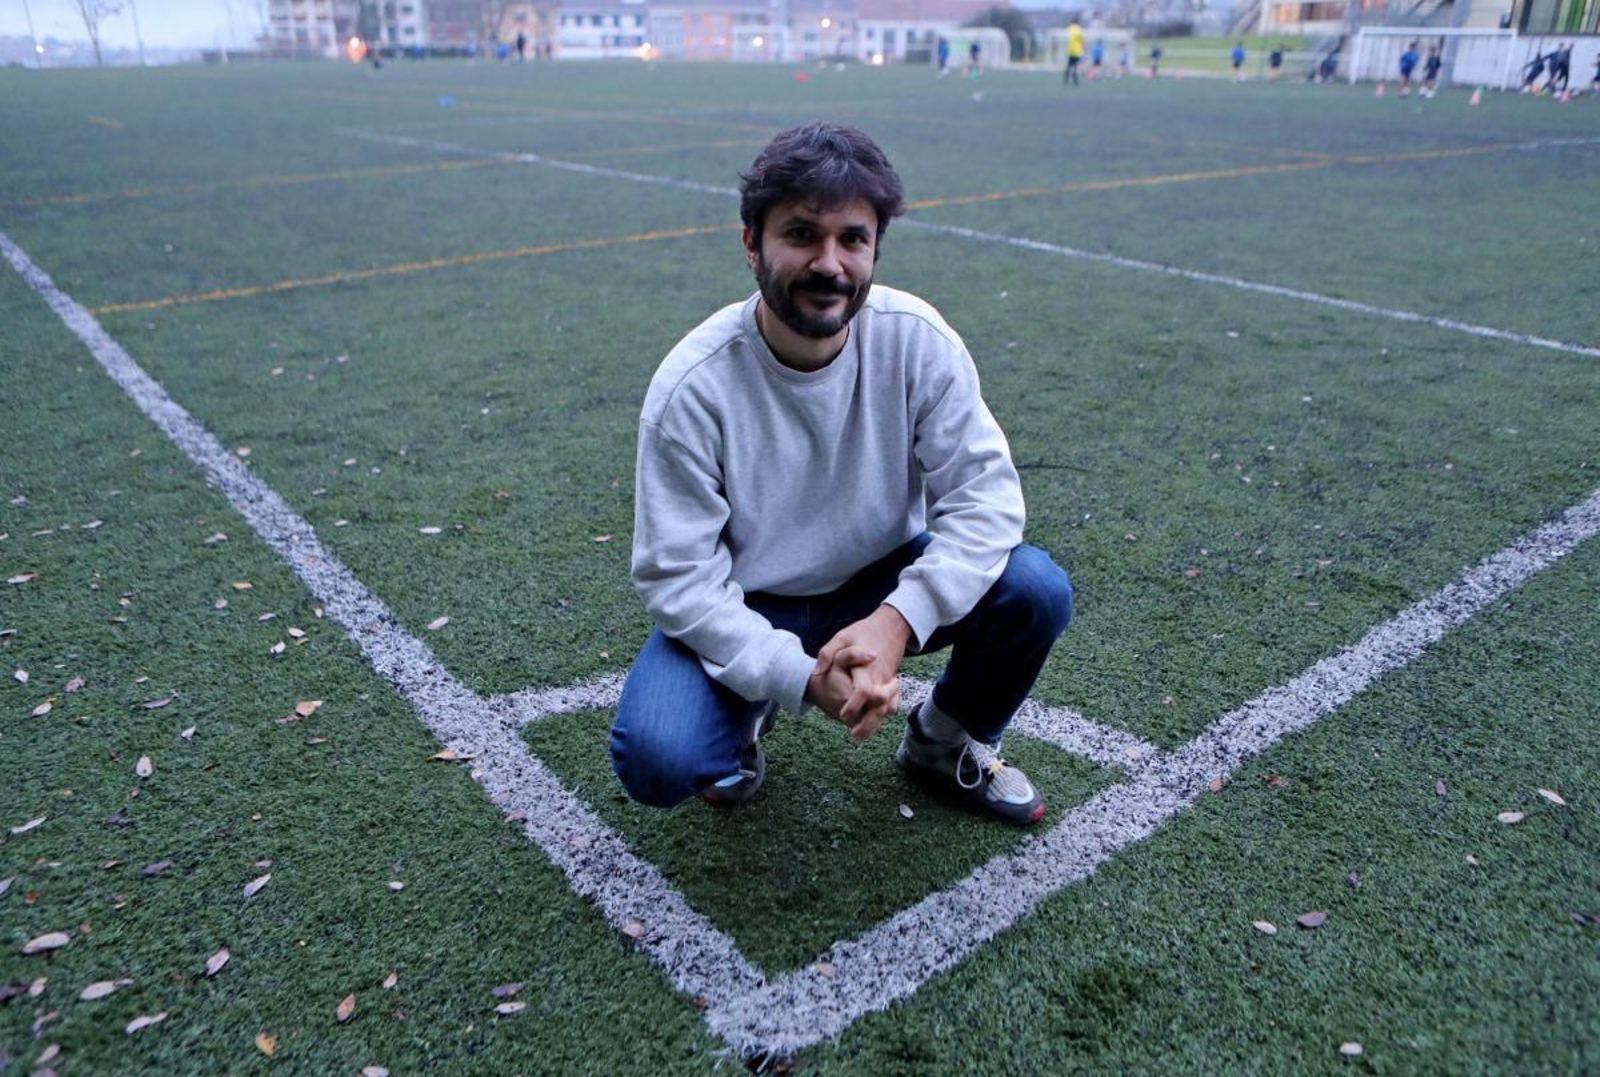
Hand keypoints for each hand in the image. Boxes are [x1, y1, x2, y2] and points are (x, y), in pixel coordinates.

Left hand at [816, 605, 911, 742]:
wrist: (892, 626)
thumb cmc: (864, 631)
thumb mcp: (842, 636)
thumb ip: (827, 653)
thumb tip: (817, 672)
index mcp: (867, 667)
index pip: (864, 691)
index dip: (854, 705)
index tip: (843, 716)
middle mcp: (880, 678)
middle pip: (879, 706)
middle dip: (869, 724)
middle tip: (854, 736)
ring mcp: (888, 681)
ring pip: (887, 708)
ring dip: (875, 722)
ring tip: (858, 735)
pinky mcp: (891, 683)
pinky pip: (891, 703)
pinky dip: (882, 713)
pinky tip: (870, 721)